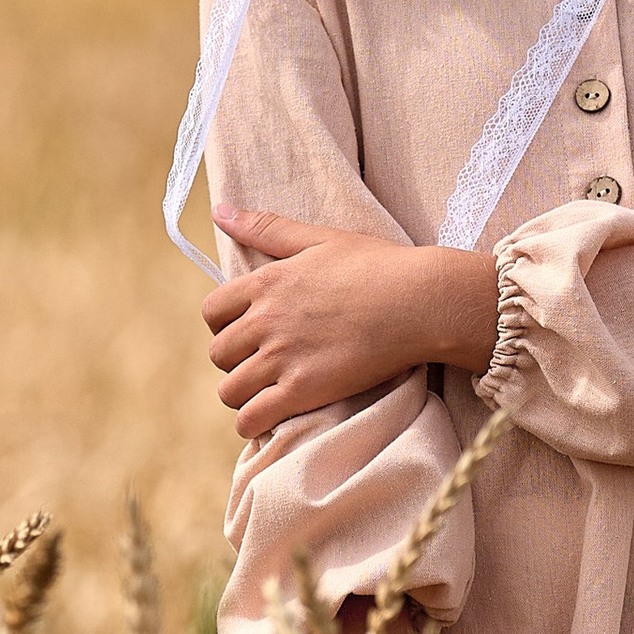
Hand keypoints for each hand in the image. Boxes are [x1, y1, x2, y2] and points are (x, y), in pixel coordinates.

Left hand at [206, 208, 499, 440]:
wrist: (421, 302)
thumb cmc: (378, 266)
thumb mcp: (320, 238)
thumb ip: (266, 228)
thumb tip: (219, 211)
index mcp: (267, 282)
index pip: (212, 310)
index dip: (224, 324)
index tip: (247, 332)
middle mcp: (266, 320)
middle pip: (219, 353)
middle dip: (235, 361)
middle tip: (262, 364)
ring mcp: (283, 357)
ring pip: (230, 390)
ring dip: (243, 395)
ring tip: (267, 393)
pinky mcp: (303, 390)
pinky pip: (252, 418)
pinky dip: (253, 423)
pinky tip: (270, 417)